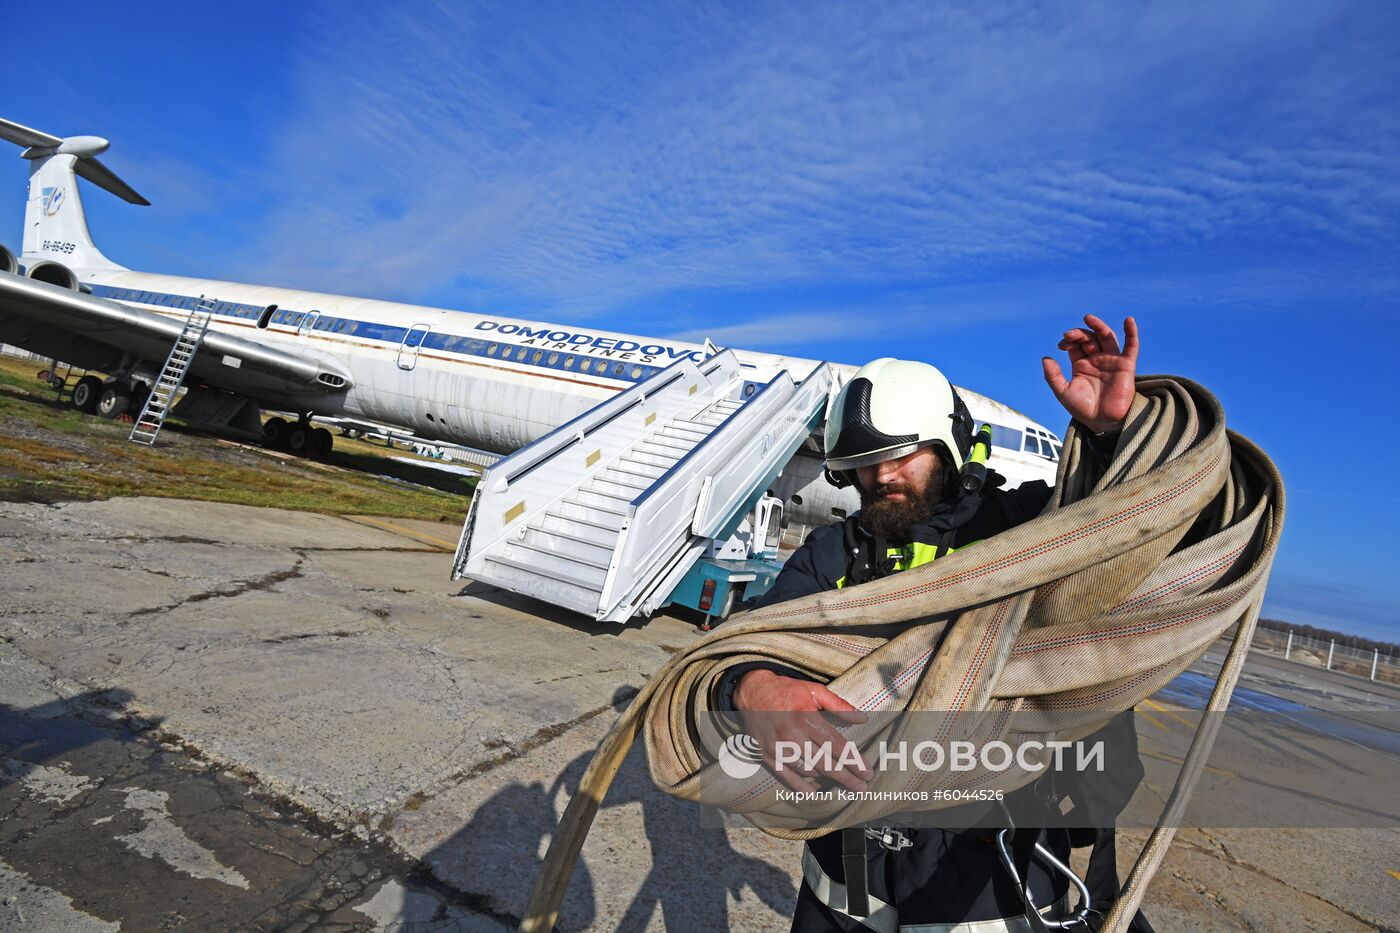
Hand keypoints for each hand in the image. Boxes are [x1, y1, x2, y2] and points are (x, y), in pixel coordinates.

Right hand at [733, 670, 870, 792]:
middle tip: (862, 787)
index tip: (867, 772)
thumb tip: (863, 718)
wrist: (752, 691)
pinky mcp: (767, 754)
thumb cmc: (787, 690)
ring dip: (827, 778)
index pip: (836, 746)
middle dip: (847, 777)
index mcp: (806, 718)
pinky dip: (799, 786)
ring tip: (843, 783)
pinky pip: (785, 775)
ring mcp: (778, 747)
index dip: (854, 761)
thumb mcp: (814, 690)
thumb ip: (839, 705)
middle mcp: (792, 735)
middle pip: (825, 763)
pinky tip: (813, 793)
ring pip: (808, 770)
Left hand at [1041, 314, 1138, 433]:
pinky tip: (1129, 320)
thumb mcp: (1062, 392)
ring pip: (1107, 337)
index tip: (1061, 345)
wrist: (1101, 422)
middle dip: (1079, 334)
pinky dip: (1131, 332)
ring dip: (1098, 326)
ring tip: (1088, 318)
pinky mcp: (1126, 365)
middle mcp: (1097, 359)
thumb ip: (1053, 376)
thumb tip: (1046, 358)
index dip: (1069, 341)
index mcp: (1081, 364)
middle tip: (1069, 335)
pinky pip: (1131, 346)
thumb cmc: (1082, 409)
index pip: (1076, 345)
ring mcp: (1111, 361)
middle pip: (1089, 338)